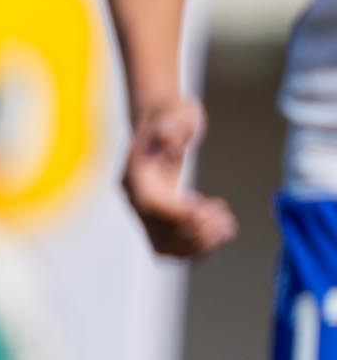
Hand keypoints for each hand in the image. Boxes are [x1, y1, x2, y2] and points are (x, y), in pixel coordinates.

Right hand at [124, 100, 238, 257]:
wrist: (162, 121)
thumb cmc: (172, 116)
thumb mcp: (177, 113)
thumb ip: (172, 125)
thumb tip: (169, 138)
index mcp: (133, 176)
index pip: (151, 205)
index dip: (178, 214)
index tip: (208, 211)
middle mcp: (135, 198)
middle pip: (159, 230)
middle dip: (195, 230)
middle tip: (225, 217)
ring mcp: (145, 211)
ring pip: (166, 245)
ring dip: (199, 244)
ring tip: (227, 224)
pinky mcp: (159, 217)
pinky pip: (175, 244)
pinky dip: (198, 245)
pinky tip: (221, 228)